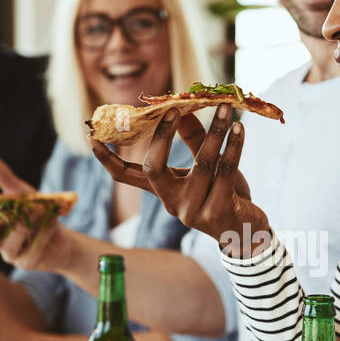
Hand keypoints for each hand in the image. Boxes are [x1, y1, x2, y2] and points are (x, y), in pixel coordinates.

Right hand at [0, 151, 70, 271]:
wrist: (61, 235)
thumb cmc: (34, 212)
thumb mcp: (19, 192)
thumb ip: (2, 177)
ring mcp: (12, 254)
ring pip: (8, 248)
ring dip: (17, 232)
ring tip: (26, 217)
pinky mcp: (29, 261)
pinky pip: (31, 251)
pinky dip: (41, 237)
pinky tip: (50, 224)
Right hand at [91, 107, 273, 257]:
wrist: (248, 232)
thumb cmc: (225, 195)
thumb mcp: (207, 167)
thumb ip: (194, 140)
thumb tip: (181, 109)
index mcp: (162, 191)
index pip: (126, 176)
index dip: (107, 158)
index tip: (91, 136)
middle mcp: (171, 203)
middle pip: (152, 168)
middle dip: (161, 137)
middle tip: (173, 109)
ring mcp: (193, 211)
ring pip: (200, 164)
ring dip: (215, 132)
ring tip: (225, 109)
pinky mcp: (218, 213)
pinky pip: (225, 172)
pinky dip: (234, 147)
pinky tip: (240, 129)